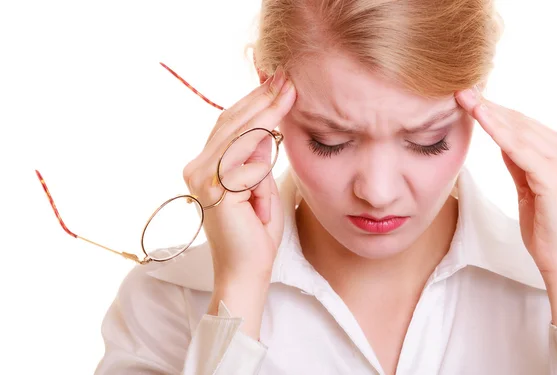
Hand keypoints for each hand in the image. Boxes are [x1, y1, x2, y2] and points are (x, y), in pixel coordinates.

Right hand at [183, 67, 295, 336]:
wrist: (248, 271)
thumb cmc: (257, 232)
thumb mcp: (259, 186)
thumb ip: (255, 159)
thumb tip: (263, 132)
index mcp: (205, 166)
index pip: (229, 126)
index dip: (254, 103)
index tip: (279, 85)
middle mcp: (196, 168)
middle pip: (230, 123)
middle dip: (261, 99)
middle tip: (286, 79)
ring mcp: (201, 178)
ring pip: (237, 134)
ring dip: (265, 112)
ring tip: (288, 92)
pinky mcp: (214, 190)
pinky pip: (244, 160)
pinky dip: (261, 150)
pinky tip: (276, 133)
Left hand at [455, 88, 556, 324]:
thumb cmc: (546, 226)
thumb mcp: (528, 185)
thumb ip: (519, 160)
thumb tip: (501, 137)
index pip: (525, 124)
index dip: (495, 111)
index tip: (470, 97)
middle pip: (521, 123)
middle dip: (489, 106)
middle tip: (462, 89)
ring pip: (519, 131)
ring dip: (490, 113)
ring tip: (465, 97)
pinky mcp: (555, 175)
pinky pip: (519, 149)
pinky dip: (498, 131)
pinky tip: (480, 117)